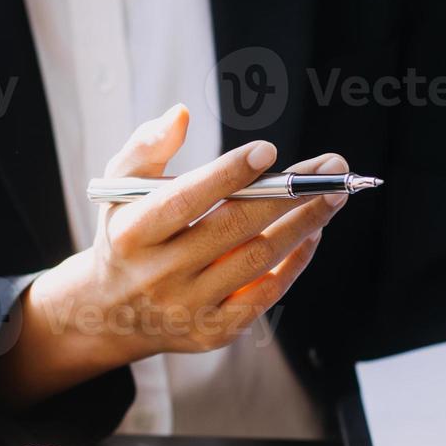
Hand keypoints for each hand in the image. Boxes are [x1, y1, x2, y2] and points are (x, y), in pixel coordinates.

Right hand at [0, 105, 347, 405]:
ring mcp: (188, 306)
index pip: (185, 200)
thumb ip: (146, 148)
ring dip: (304, 224)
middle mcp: (160, 274)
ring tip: (333, 194)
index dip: (228, 174)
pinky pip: (266, 293)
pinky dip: (295, 261)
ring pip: (259, 260)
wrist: (112, 313)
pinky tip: (313, 232)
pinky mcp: (213, 331)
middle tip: (330, 167)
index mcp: (132, 234)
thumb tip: (180, 114)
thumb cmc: (126, 236)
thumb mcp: (118, 190)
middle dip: (288, 194)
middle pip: (234, 228)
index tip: (268, 150)